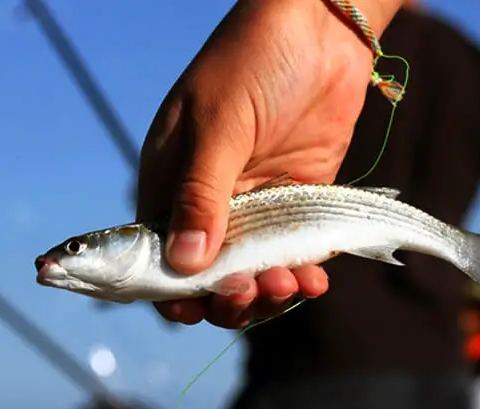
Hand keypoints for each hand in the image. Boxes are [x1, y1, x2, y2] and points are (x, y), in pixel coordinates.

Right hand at [137, 0, 382, 327]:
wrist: (320, 29)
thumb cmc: (254, 62)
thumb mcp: (218, 125)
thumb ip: (201, 193)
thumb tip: (183, 264)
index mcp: (171, 180)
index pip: (158, 252)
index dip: (171, 287)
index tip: (192, 308)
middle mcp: (210, 199)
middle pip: (208, 273)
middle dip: (227, 295)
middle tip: (249, 289)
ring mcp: (256, 203)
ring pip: (253, 271)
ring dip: (267, 291)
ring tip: (289, 282)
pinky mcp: (298, 202)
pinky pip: (295, 253)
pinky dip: (301, 273)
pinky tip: (312, 277)